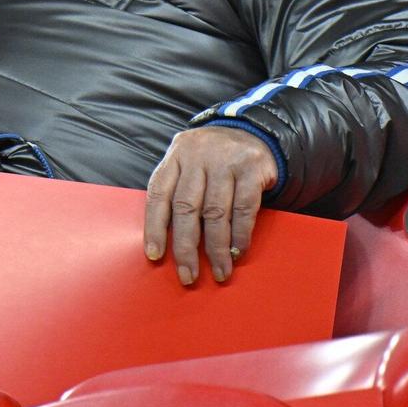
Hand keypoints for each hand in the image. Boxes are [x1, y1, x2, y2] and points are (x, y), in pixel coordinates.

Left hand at [144, 125, 278, 286]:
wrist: (253, 131)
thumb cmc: (213, 160)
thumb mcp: (189, 165)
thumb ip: (177, 192)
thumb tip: (165, 242)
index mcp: (176, 156)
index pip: (159, 195)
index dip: (155, 227)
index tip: (154, 255)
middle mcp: (198, 155)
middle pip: (187, 208)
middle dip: (186, 247)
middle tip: (188, 275)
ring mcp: (226, 159)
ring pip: (216, 212)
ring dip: (217, 249)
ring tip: (220, 272)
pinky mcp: (252, 167)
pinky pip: (244, 208)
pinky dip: (241, 235)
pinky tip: (238, 252)